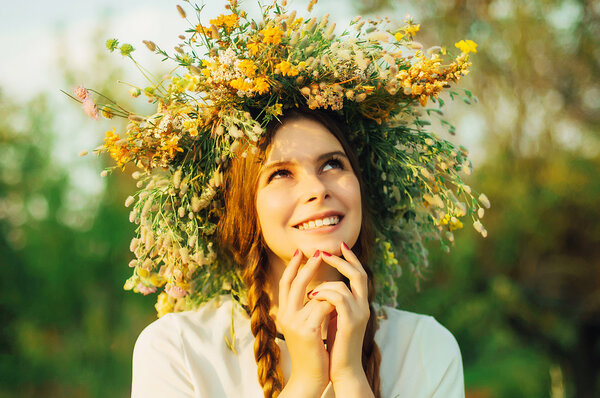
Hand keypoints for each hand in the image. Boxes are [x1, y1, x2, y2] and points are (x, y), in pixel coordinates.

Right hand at [277, 249, 334, 396]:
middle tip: (320, 251)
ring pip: (315, 294)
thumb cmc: (311, 352)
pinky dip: (334, 305)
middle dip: (309, 265)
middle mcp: (285, 316)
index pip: (285, 283)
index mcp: (284, 313)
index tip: (302, 252)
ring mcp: (295, 323)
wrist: (309, 377)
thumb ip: (307, 309)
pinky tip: (339, 312)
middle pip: (294, 282)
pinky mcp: (308, 331)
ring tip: (338, 299)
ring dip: (330, 292)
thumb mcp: (306, 326)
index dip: (293, 266)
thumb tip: (318, 290)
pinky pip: (324, 307)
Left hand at [309, 242, 370, 386]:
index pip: (358, 274)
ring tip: (311, 291)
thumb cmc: (336, 345)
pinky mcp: (351, 322)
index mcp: (359, 304)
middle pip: (358, 274)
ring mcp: (359, 314)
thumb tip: (320, 287)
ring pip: (345, 285)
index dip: (350, 259)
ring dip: (326, 284)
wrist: (342, 369)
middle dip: (341, 261)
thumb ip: (332, 303)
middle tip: (324, 252)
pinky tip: (312, 297)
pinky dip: (324, 294)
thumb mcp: (334, 318)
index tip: (339, 245)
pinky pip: (338, 298)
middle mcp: (363, 306)